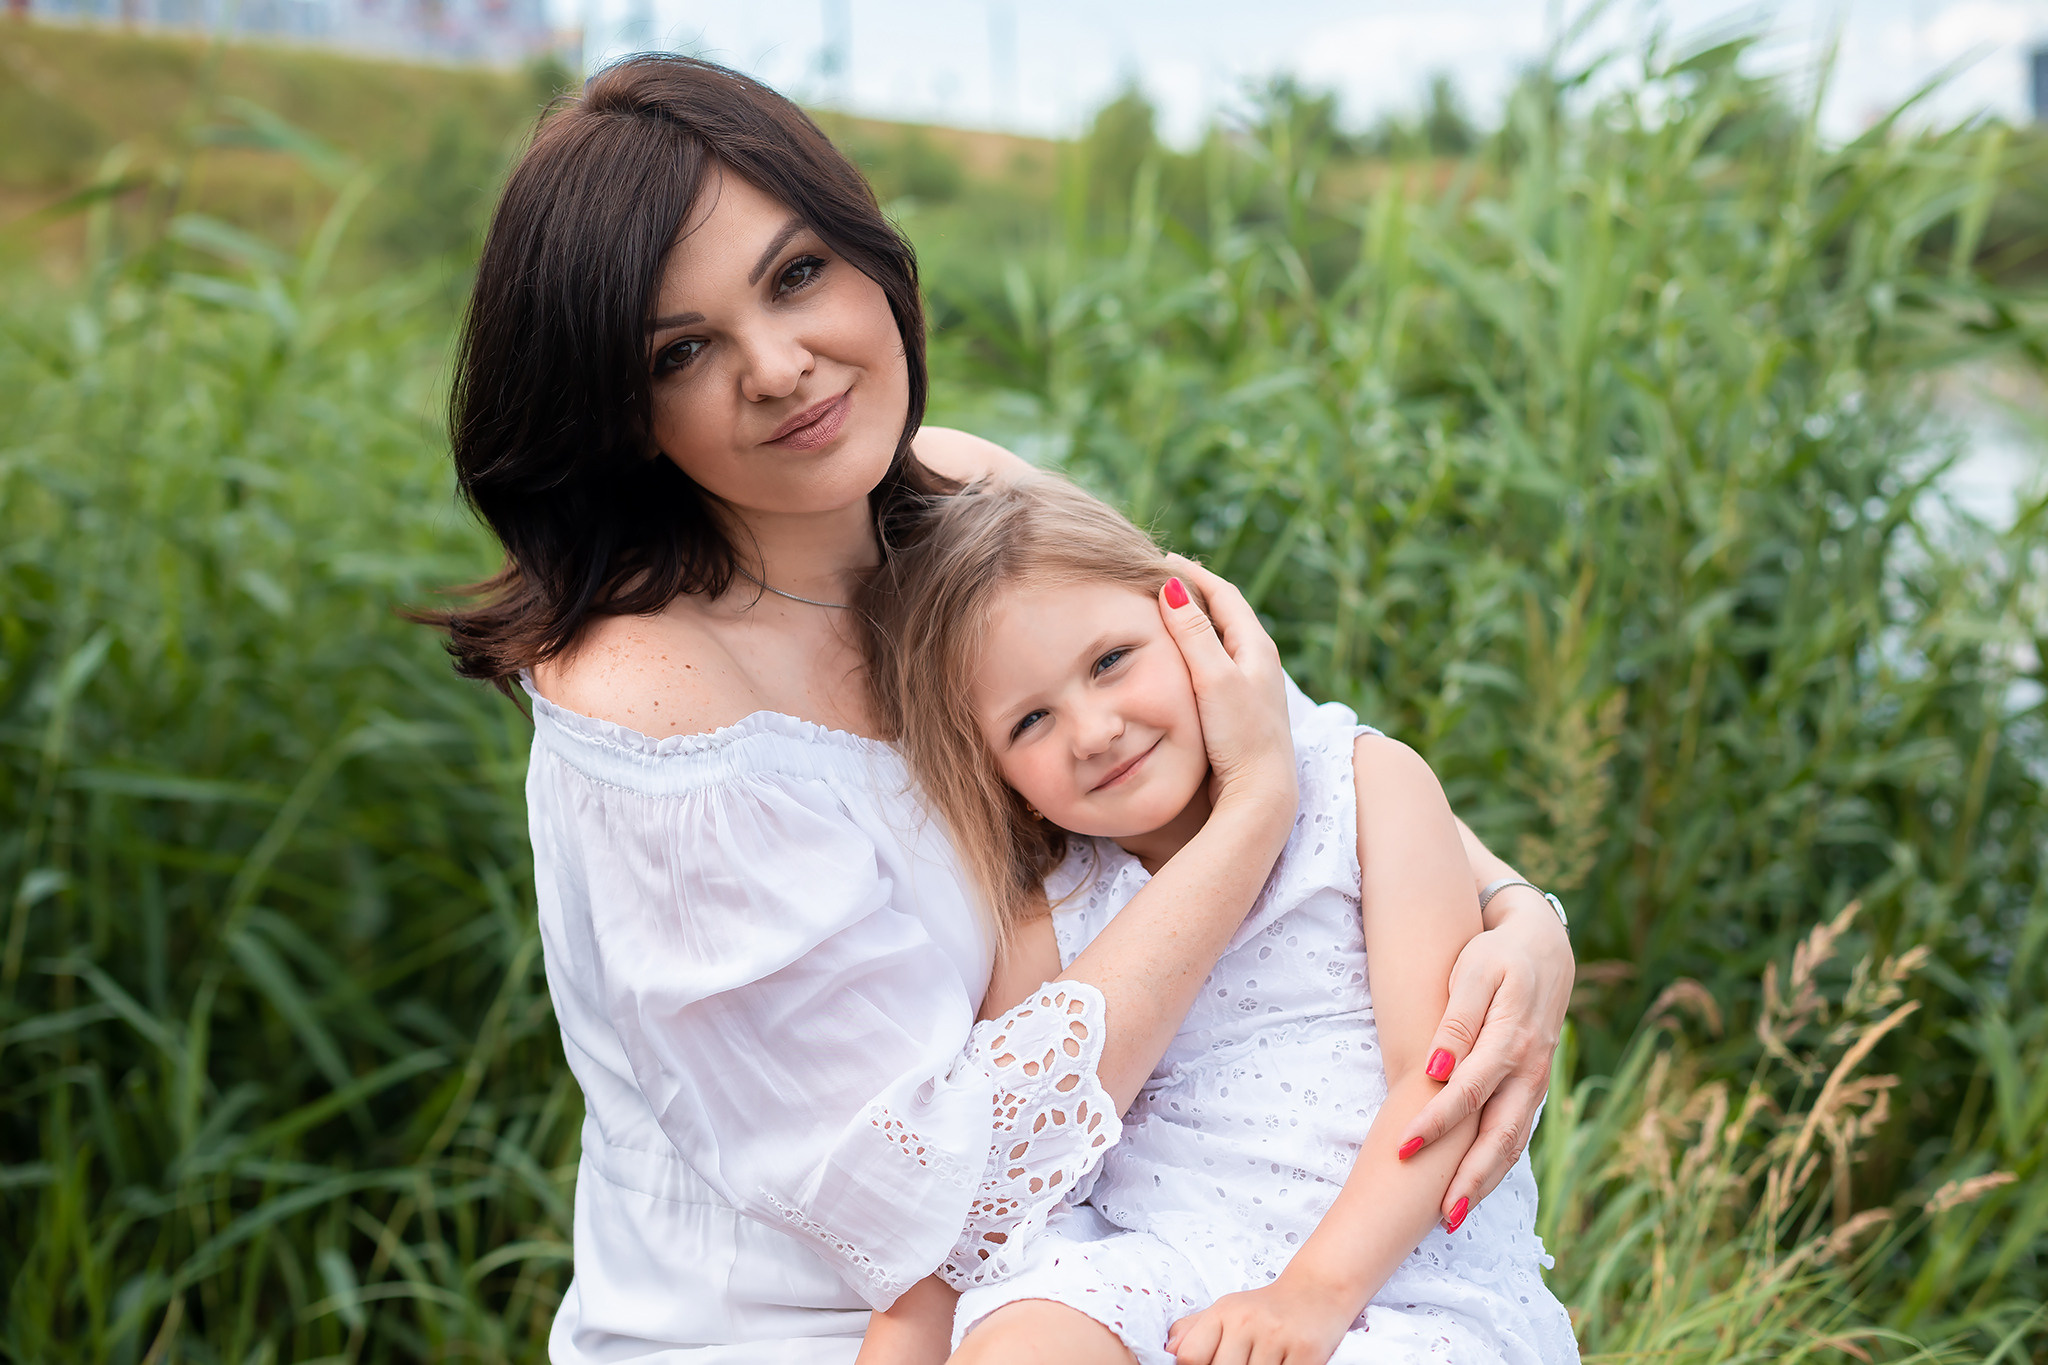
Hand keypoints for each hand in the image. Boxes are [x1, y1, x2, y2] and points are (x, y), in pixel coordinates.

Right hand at [1156, 556, 1295, 817]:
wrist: (1261, 794)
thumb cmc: (1241, 737)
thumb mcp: (1214, 679)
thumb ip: (1193, 634)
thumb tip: (1173, 587)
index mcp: (1257, 647)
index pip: (1224, 594)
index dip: (1193, 573)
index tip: (1162, 558)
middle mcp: (1258, 661)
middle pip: (1224, 613)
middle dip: (1194, 592)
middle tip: (1159, 579)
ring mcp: (1251, 686)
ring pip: (1220, 639)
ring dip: (1194, 621)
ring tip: (1164, 612)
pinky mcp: (1241, 709)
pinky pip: (1215, 664)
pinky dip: (1194, 651)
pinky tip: (1178, 663)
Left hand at [1165, 1277, 1355, 1364]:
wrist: (1316, 1292)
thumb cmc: (1266, 1308)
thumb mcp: (1226, 1311)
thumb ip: (1193, 1331)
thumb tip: (1168, 1351)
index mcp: (1223, 1313)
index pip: (1190, 1357)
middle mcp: (1247, 1322)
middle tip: (1241, 1364)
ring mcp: (1277, 1337)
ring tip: (1259, 1363)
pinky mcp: (1306, 1352)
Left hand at [1396, 887, 1572, 1221]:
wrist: (1543, 945)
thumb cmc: (1497, 955)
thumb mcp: (1473, 973)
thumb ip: (1457, 1020)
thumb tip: (1437, 1068)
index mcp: (1512, 1040)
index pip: (1468, 1093)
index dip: (1436, 1123)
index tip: (1402, 1148)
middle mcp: (1529, 1070)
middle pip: (1500, 1135)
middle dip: (1471, 1178)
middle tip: (1440, 1216)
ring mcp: (1535, 1082)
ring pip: (1513, 1143)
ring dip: (1485, 1181)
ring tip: (1453, 1215)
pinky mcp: (1532, 1087)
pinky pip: (1517, 1134)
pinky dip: (1498, 1164)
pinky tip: (1474, 1186)